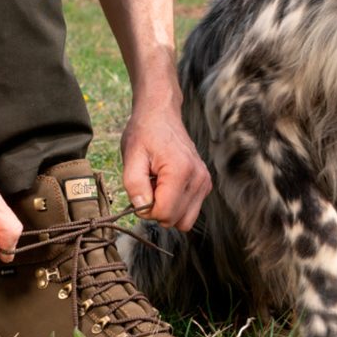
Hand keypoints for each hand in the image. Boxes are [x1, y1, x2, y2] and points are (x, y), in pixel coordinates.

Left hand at [120, 106, 210, 231]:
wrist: (161, 115)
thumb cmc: (145, 133)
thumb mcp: (131, 157)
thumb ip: (134, 186)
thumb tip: (143, 208)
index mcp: (181, 171)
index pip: (164, 214)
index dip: (146, 210)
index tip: (140, 191)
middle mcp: (198, 178)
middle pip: (176, 220)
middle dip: (158, 211)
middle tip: (149, 187)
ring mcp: (204, 181)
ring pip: (185, 220)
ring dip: (169, 209)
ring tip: (158, 187)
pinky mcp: (205, 183)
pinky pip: (190, 210)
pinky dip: (177, 204)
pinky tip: (167, 185)